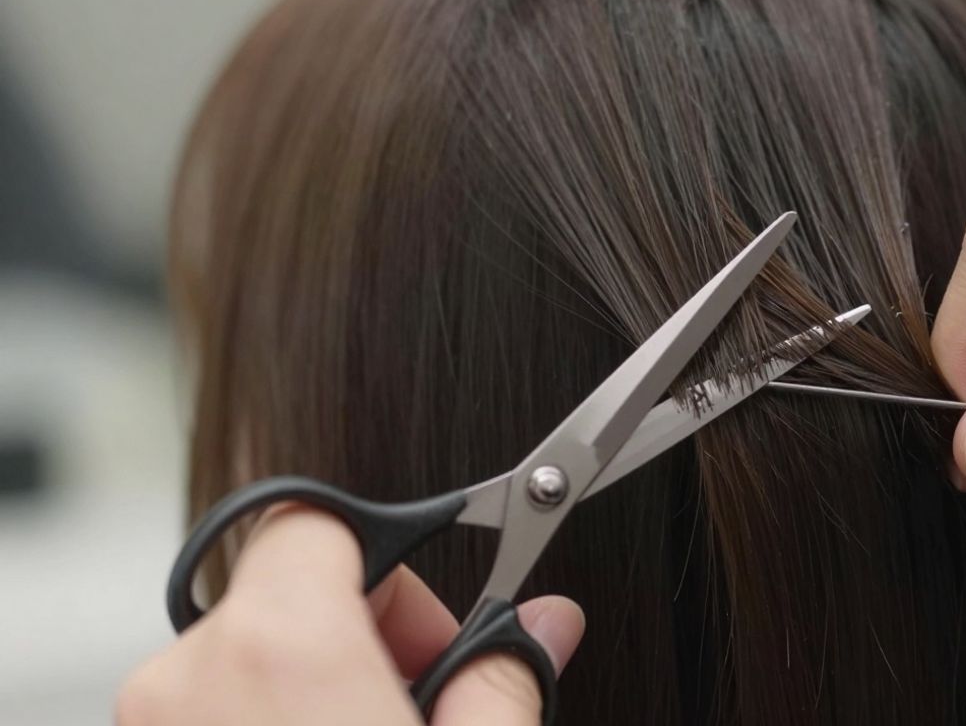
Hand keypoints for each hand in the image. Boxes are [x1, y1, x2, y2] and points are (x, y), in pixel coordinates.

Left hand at [118, 506, 584, 724]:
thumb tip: (549, 620)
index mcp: (282, 648)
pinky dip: (277, 711)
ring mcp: (158, 722)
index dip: (397, 556)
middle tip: (430, 695)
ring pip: (253, 649)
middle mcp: (193, 674)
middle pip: (290, 584)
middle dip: (372, 627)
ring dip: (327, 676)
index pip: (319, 517)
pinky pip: (217, 699)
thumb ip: (508, 674)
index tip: (442, 618)